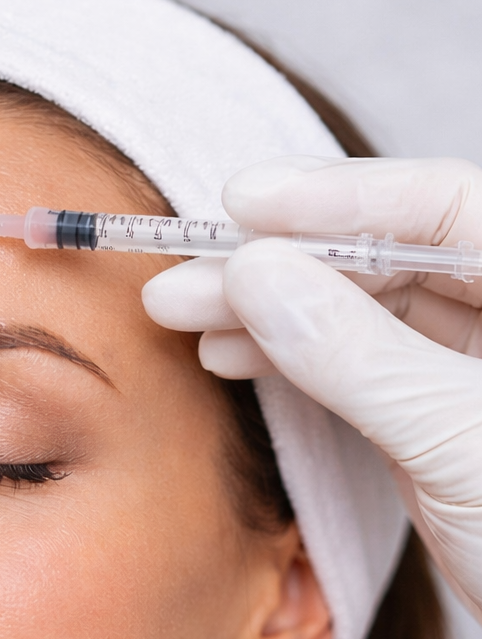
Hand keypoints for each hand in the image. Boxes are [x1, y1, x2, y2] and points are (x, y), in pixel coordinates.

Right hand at [142, 157, 481, 618]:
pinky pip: (360, 365)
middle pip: (391, 255)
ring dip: (272, 311)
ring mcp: (474, 365)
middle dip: (283, 263)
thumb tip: (257, 276)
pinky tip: (234, 354)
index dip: (340, 198)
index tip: (245, 202)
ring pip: (366, 310)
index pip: (444, 207)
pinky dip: (295, 360)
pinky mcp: (439, 416)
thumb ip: (358, 355)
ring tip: (185, 316)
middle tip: (186, 277)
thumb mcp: (455, 439)